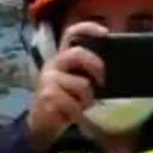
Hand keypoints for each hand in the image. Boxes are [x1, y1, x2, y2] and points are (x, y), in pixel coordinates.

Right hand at [26, 22, 107, 151]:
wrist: (41, 124)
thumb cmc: (64, 101)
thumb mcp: (76, 82)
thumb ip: (86, 71)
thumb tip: (111, 66)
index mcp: (62, 57)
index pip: (71, 33)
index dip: (88, 28)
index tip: (105, 33)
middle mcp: (53, 64)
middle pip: (77, 53)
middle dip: (96, 65)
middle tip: (102, 80)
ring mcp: (49, 79)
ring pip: (82, 84)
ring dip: (88, 99)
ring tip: (81, 105)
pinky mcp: (48, 96)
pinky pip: (74, 103)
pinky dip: (79, 112)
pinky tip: (73, 115)